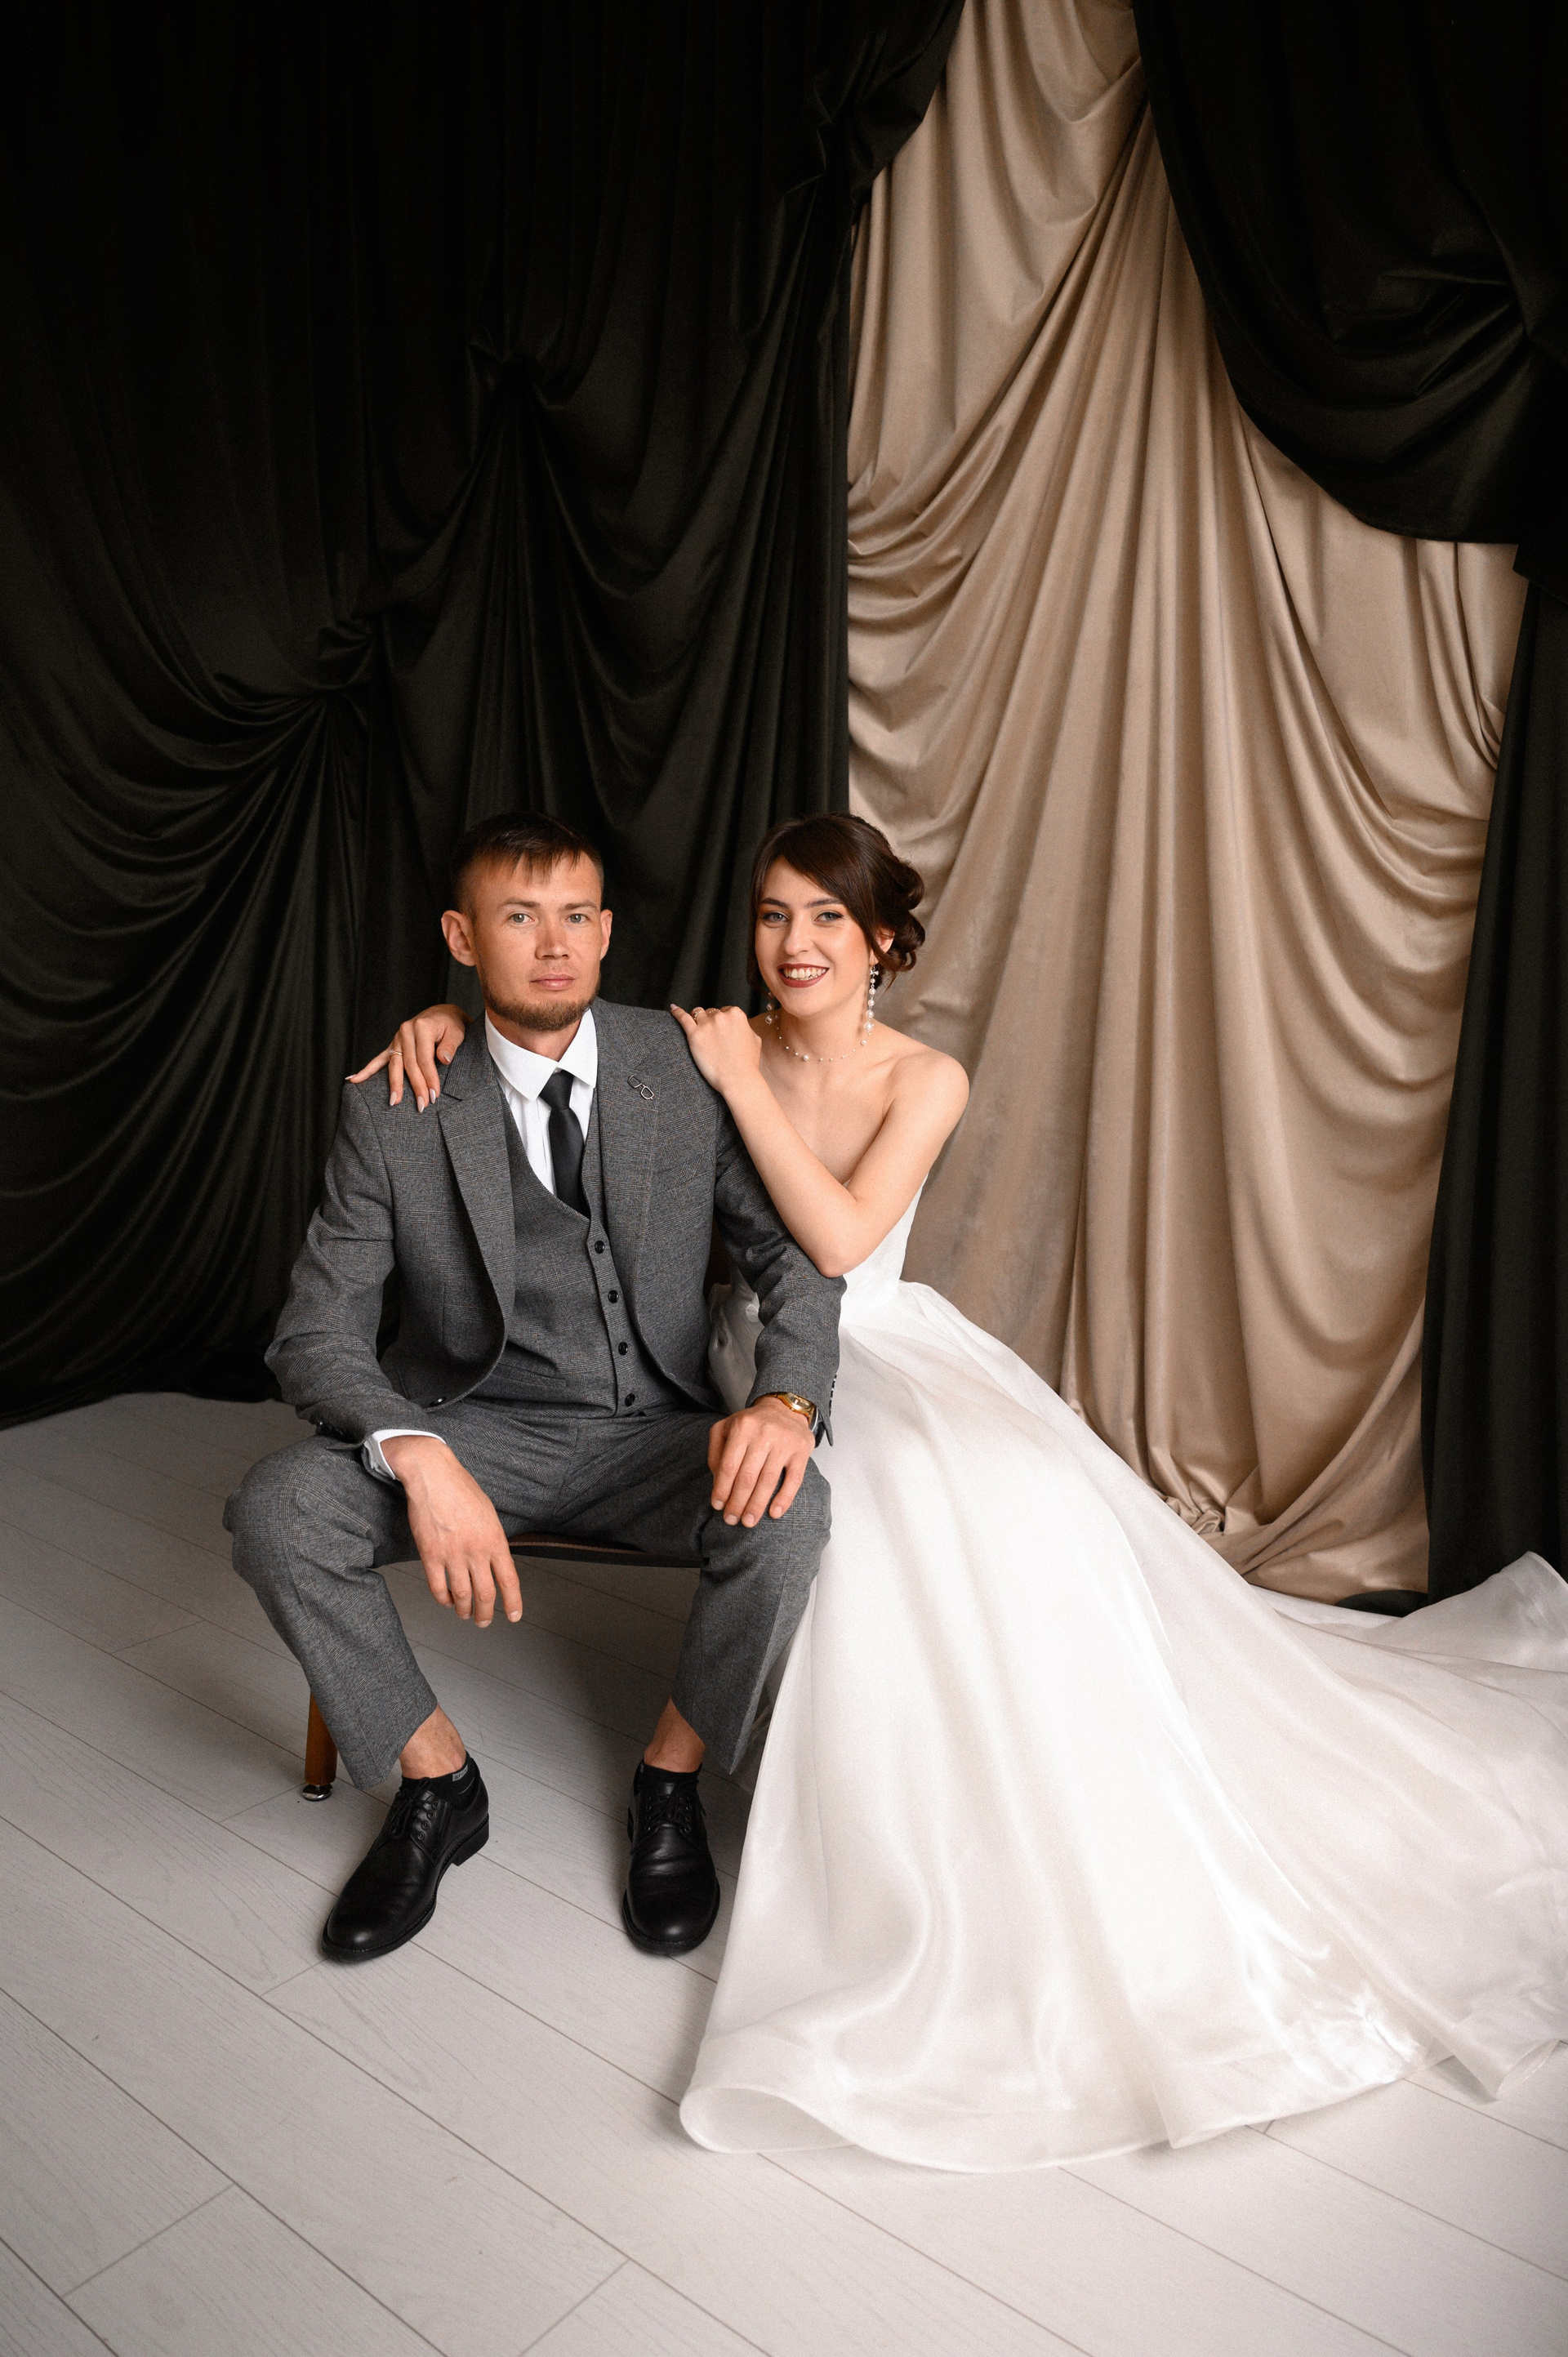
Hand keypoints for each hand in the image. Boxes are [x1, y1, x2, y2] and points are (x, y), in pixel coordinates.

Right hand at [348, 1004, 468, 1109]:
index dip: (429, 1078)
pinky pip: (378, 1059)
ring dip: (394, 1084)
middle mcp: (406, 1031)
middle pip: (409, 1064)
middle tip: (421, 1105)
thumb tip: (443, 1060)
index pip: (424, 1059)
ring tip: (394, 1102)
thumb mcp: (457, 1032)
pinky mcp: (393, 1045)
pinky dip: (367, 1070)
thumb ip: (450, 1046)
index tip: (434, 1095)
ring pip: (394, 1065)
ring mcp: (397, 1038)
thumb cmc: (451, 1025)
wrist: (442, 1015)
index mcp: (421, 1027)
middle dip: (415, 1086)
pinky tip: (353, 1080)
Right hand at [382, 1436, 520, 1625]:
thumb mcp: (489, 1514)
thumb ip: (493, 1539)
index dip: (513, 1602)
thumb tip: (495, 1561)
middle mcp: (476, 1550)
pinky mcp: (430, 1555)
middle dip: (486, 1614)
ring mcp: (452, 1554)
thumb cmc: (461, 1489)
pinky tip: (447, 1600)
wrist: (433, 1475)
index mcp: (494, 1539)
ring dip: (464, 1611)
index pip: (509, 1580)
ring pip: (461, 1596)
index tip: (513, 1616)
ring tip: (465, 1615)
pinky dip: (443, 1599)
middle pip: (485, 1594)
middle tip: (484, 1622)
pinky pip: (438, 1588)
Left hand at [670, 1003, 763, 1096]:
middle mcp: (721, 1016)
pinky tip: (673, 1008)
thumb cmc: (748, 1063)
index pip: (726, 1011)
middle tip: (714, 1040)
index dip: (724, 1023)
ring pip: (698, 1014)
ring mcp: (707, 1024)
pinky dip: (677, 1012)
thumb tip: (740, 1025)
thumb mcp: (754, 1039)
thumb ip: (745, 1027)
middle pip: (711, 1013)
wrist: (738, 1079)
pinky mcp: (694, 1035)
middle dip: (712, 1022)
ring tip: (700, 1032)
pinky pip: (682, 1018)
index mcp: (736, 1014)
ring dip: (698, 1020)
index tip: (723, 1033)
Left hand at [707, 1397, 812, 1528]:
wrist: (785, 1408)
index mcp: (743, 1427)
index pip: (729, 1465)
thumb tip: (717, 1482)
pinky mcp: (802, 1450)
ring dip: (757, 1505)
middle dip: (737, 1502)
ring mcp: (785, 1442)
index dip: (721, 1489)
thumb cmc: (752, 1424)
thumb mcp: (726, 1428)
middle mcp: (764, 1433)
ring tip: (749, 1521)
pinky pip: (794, 1479)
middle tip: (732, 1520)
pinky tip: (774, 1513)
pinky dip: (784, 1498)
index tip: (718, 1506)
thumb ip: (716, 1452)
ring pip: (768, 1480)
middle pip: (747, 1476)